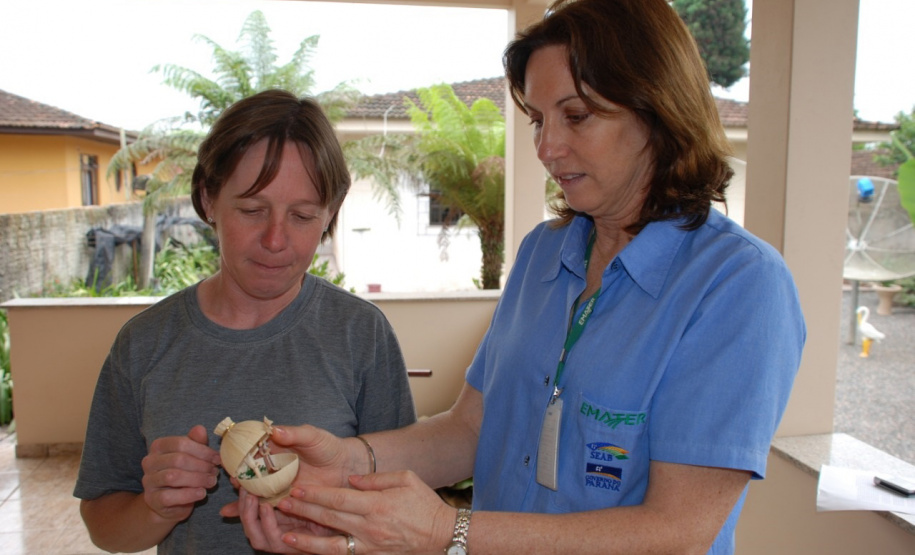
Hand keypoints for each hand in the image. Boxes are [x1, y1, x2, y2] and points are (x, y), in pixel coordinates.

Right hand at [140, 425, 219, 522]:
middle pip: (178, 459)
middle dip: (201, 465)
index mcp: (158, 446)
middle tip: (215, 471)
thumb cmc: (183, 473)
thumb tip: (200, 429)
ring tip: (212, 481)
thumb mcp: (191, 455)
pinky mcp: (152, 499)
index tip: (217, 458)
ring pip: (173, 476)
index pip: (181, 443)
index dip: (203, 451)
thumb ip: (196, 442)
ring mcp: (149, 481)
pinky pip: (169, 496)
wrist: (169, 502)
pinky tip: (202, 493)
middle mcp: (150, 462)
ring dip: (197, 479)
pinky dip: (189, 494)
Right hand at [220, 424, 363, 547]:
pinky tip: (232, 513)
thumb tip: (274, 431)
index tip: (228, 457)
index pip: (251, 449)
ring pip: (251, 489)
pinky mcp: (281, 499)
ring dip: (241, 493)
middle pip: (247, 471)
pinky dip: (247, 509)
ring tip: (240, 494)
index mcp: (274, 447)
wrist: (344, 467)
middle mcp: (270, 466)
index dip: (238, 452)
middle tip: (234, 480)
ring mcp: (274, 484)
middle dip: (237, 475)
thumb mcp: (312, 436)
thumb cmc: (328, 447)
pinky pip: (262, 504)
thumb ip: (294, 433)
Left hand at [272, 470, 454, 554]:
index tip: (296, 488)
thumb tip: (351, 480)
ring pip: (330, 545)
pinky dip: (324, 554)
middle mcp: (370, 527)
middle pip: (329, 518)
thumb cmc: (425, 504)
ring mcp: (370, 546)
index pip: (339, 498)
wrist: (443, 536)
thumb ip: (376, 479)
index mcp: (377, 505)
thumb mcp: (406, 479)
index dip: (315, 494)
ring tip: (285, 536)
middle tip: (282, 504)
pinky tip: (308, 551)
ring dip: (306, 541)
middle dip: (303, 511)